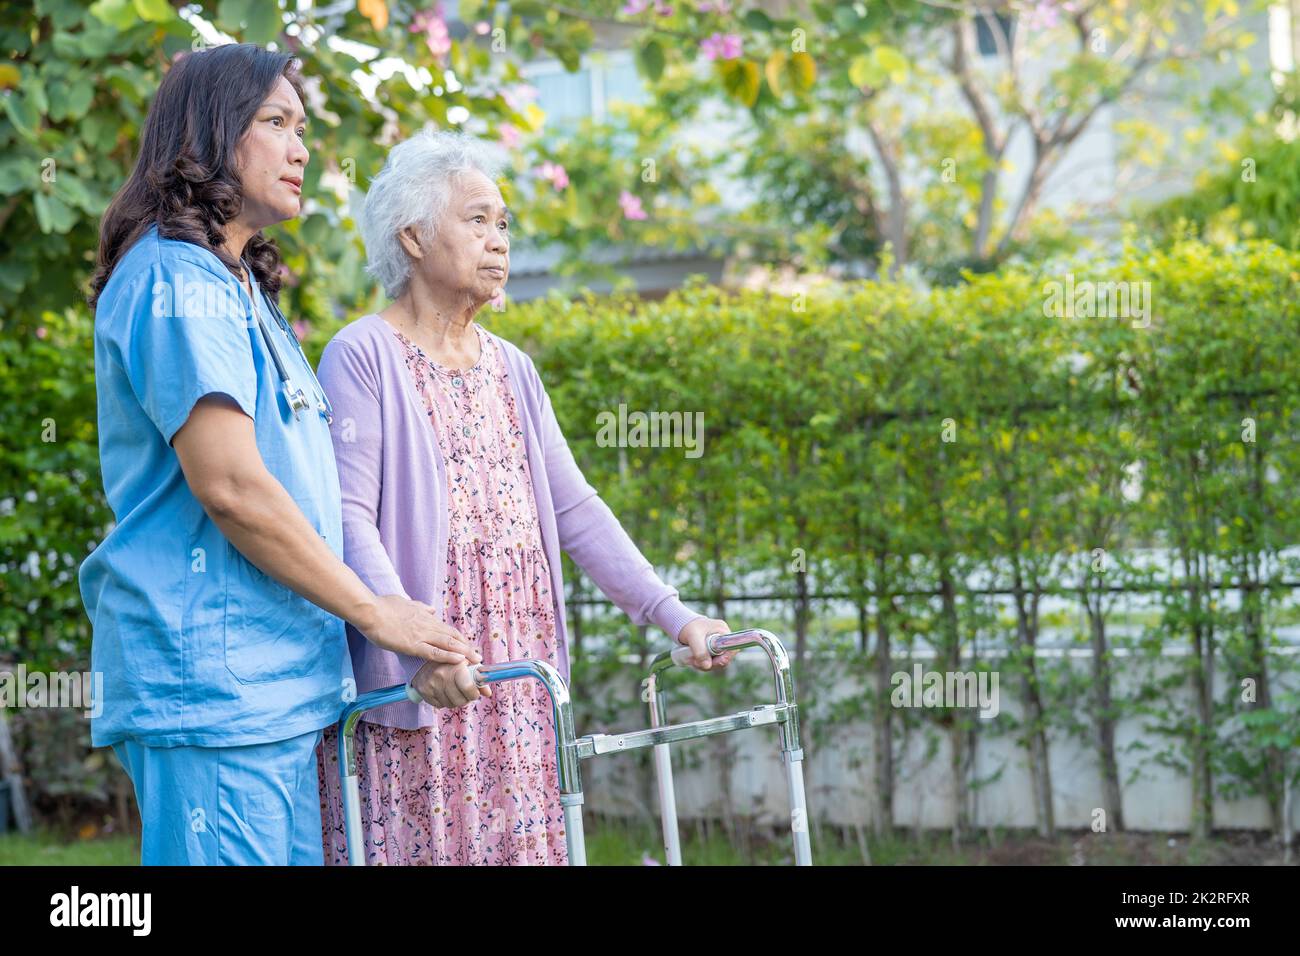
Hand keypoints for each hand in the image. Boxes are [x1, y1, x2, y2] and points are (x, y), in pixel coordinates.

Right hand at [359, 595, 481, 665]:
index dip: (460, 639)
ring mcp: (421, 635)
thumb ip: (419, 607)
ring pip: (448, 644)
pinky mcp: (412, 644)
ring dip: (464, 653)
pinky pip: (434, 652)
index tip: (469, 647)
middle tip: (479, 658)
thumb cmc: (383, 606)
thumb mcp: (405, 603)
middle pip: (453, 637)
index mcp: (425, 617)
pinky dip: (448, 656)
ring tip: (476, 661)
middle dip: (467, 648)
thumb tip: (430, 609)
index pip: (448, 629)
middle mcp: (427, 625)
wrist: (370, 610)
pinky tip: (459, 661)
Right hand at [411, 659, 492, 708]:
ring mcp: (431, 684)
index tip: (475, 692)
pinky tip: (445, 692)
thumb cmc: (451, 661)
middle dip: (466, 698)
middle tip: (467, 693)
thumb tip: (488, 693)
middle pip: (460, 700)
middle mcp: (441, 675)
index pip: (468, 687)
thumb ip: (479, 677)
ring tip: (456, 691)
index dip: (474, 693)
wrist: (424, 659)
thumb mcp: (467, 663)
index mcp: (455, 665)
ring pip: (451, 704)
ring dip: (456, 701)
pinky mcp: (424, 692)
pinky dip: (445, 701)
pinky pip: (440, 705)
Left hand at [676, 617, 735, 671]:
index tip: (714, 662)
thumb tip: (707, 666)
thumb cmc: (689, 627)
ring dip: (704, 665)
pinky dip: (702, 664)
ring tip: (691, 660)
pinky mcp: (711, 651)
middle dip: (711, 664)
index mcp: (723, 631)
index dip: (726, 658)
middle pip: (724, 658)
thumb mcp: (693, 637)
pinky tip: (693, 660)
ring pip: (716, 662)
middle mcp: (723, 639)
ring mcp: (718, 646)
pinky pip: (710, 662)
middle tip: (696, 663)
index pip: (732, 648)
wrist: (681, 625)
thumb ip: (700, 651)